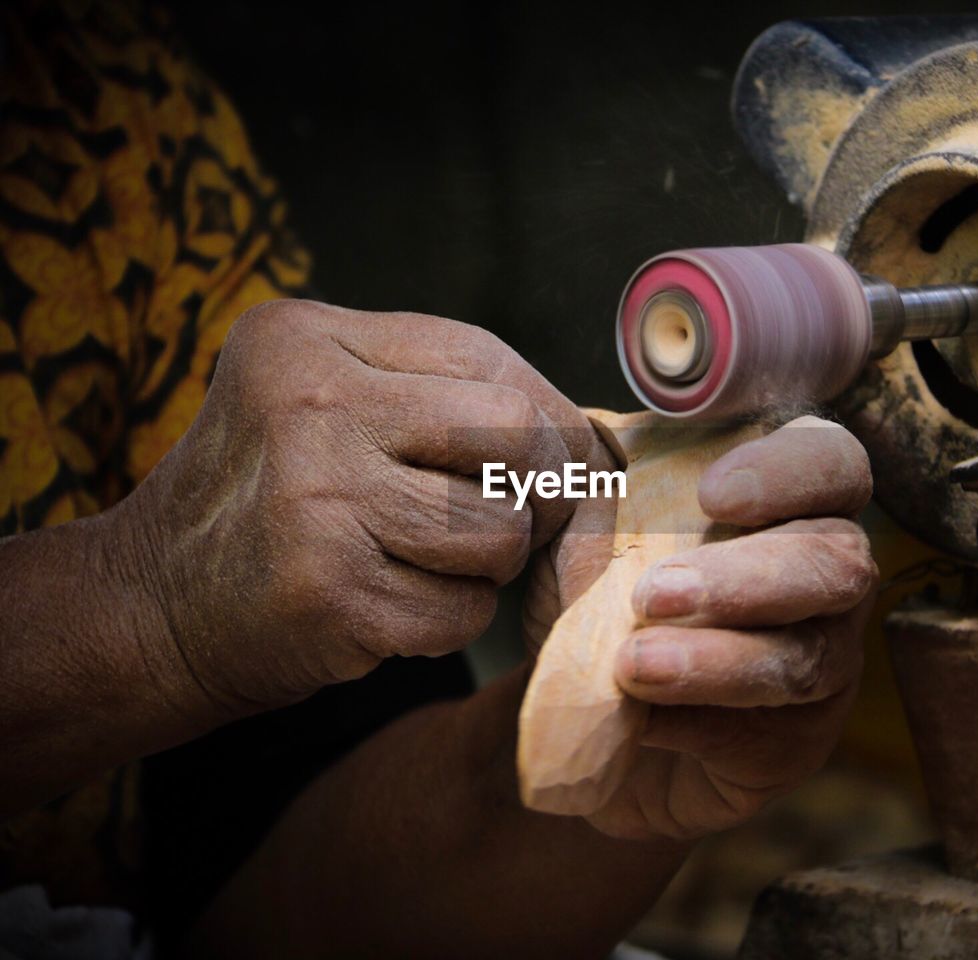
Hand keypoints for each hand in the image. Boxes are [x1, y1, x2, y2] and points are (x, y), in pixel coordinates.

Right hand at [129, 300, 590, 717]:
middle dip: (538, 490)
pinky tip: (393, 605)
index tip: (553, 462)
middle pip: (517, 433)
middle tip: (510, 519)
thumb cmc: (272, 497)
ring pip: (500, 531)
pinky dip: (448, 620)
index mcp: (308, 338)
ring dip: (488, 565)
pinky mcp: (329, 593)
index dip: (547, 417)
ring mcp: (316, 501)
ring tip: (429, 561)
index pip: (489, 357)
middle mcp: (310, 405)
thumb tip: (583, 439)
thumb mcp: (321, 399)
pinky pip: (463, 611)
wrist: (153, 604)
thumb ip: (432, 393)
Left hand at [525, 415, 876, 840]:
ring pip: (805, 658)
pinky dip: (698, 722)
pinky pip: (767, 734)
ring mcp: (824, 662)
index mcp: (788, 496)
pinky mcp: (794, 742)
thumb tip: (573, 451)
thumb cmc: (599, 587)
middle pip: (836, 564)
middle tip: (654, 594)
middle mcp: (825, 575)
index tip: (712, 495)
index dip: (789, 473)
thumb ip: (593, 477)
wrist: (580, 706)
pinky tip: (640, 719)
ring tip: (633, 664)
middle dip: (747, 579)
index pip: (831, 463)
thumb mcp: (583, 520)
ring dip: (717, 660)